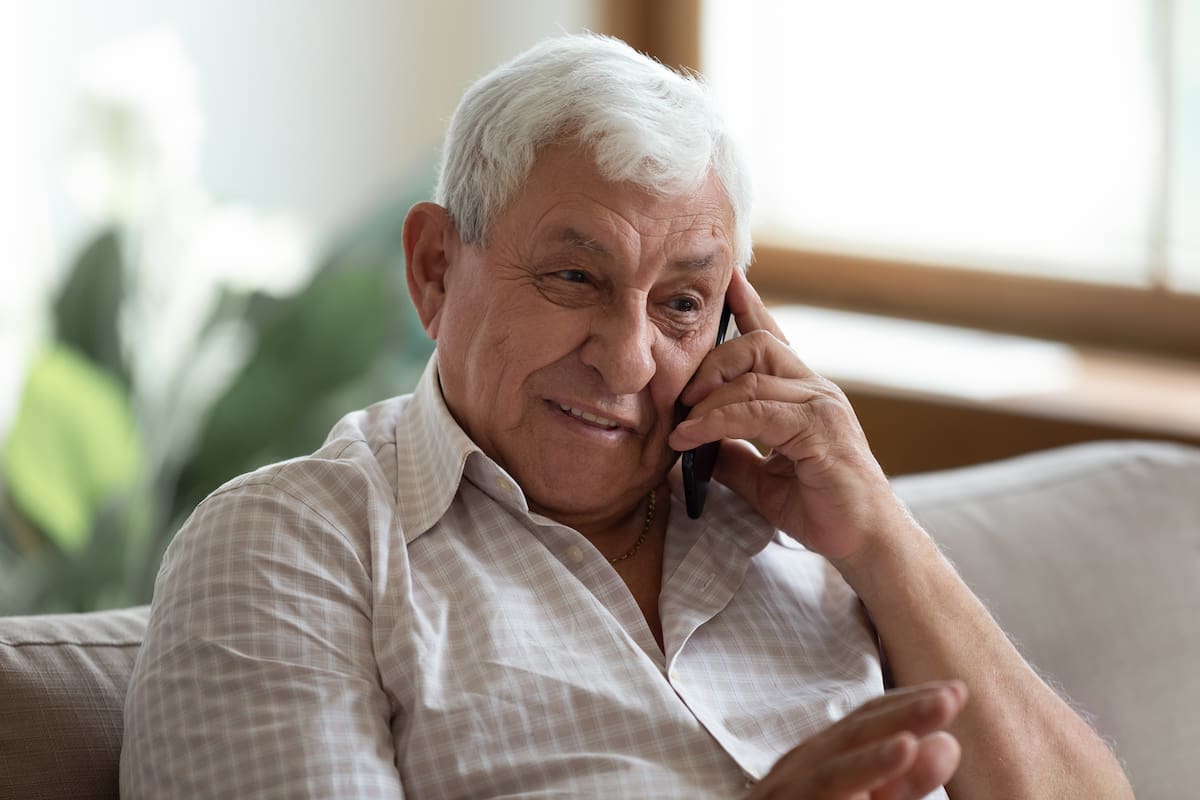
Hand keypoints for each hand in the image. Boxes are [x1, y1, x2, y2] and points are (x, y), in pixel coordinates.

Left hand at [668, 268, 909, 565]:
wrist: (865, 541)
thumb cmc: (821, 508)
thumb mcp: (762, 480)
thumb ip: (733, 454)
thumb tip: (693, 444)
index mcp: (804, 394)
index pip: (772, 338)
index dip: (748, 307)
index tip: (728, 281)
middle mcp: (815, 389)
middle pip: (756, 343)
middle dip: (711, 361)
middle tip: (681, 396)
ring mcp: (821, 405)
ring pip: (753, 373)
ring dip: (707, 397)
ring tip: (681, 425)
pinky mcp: (819, 428)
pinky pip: (757, 411)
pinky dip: (717, 421)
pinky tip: (692, 437)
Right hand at [746, 681, 965, 799]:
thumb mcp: (864, 798)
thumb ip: (904, 782)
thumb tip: (950, 743)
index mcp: (825, 756)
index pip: (869, 719)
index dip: (909, 702)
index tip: (955, 690)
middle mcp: (803, 767)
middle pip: (854, 733)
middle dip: (902, 714)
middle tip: (952, 696)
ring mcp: (789, 790)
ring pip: (833, 771)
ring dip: (875, 752)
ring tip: (915, 734)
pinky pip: (821, 794)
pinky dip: (852, 781)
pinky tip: (880, 778)